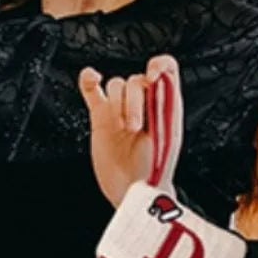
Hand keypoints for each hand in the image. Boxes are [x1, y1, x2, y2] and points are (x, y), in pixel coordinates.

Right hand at [80, 54, 184, 208]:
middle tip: (133, 127)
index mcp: (165, 103)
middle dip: (133, 102)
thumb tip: (162, 76)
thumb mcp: (168, 136)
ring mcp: (120, 110)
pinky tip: (91, 78)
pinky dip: (89, 82)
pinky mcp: (101, 119)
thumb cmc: (155, 171)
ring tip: (120, 128)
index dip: (158, 66)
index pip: (165, 68)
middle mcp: (143, 103)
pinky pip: (93, 92)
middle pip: (135, 80)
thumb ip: (166, 103)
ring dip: (116, 105)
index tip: (153, 76)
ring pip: (115, 85)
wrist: (133, 192)